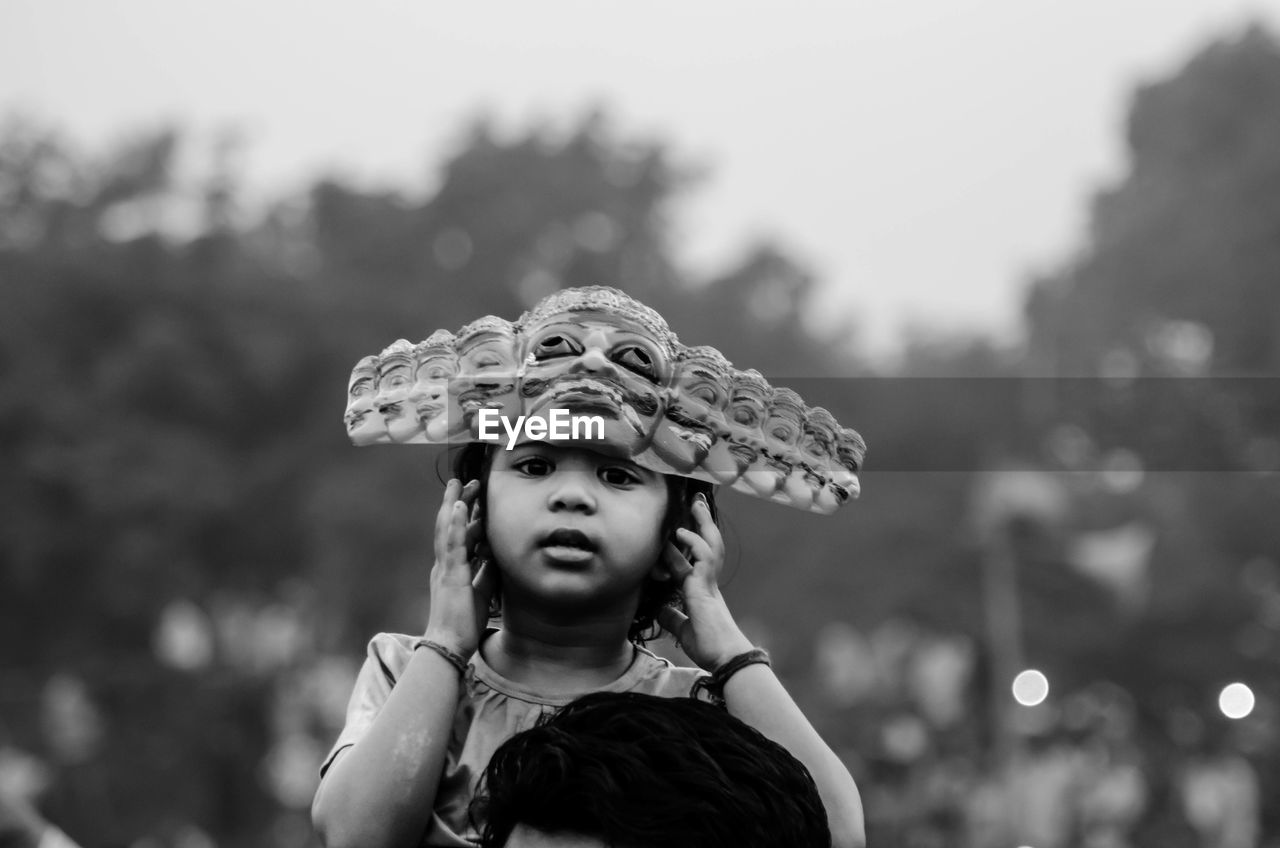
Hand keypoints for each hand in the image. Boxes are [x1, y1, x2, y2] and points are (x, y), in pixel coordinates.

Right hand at [424, 478, 495, 656]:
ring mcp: (445, 568)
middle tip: (467, 481)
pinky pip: (453, 544)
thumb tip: (496, 555)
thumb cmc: (463, 623)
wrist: (449, 646)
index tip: (474, 499)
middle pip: (451, 526)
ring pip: (448, 528)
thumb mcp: (481, 592)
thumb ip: (486, 573)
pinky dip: (457, 523)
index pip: (459, 536)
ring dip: (455, 504)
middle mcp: (445, 565)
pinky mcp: (450, 574)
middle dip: (458, 502)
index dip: (466, 517)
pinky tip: (461, 506)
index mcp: (451, 569)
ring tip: (461, 484)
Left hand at [657, 493, 753, 670]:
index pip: (690, 562)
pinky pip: (704, 558)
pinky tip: (682, 534)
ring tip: (696, 504)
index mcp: (702, 592)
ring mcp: (709, 583)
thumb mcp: (682, 630)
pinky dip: (695, 544)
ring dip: (703, 524)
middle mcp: (708, 583)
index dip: (681, 547)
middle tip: (697, 501)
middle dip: (702, 523)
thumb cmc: (709, 647)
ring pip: (711, 545)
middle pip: (708, 545)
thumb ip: (672, 616)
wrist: (726, 659)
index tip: (672, 533)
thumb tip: (659, 607)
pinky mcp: (707, 588)